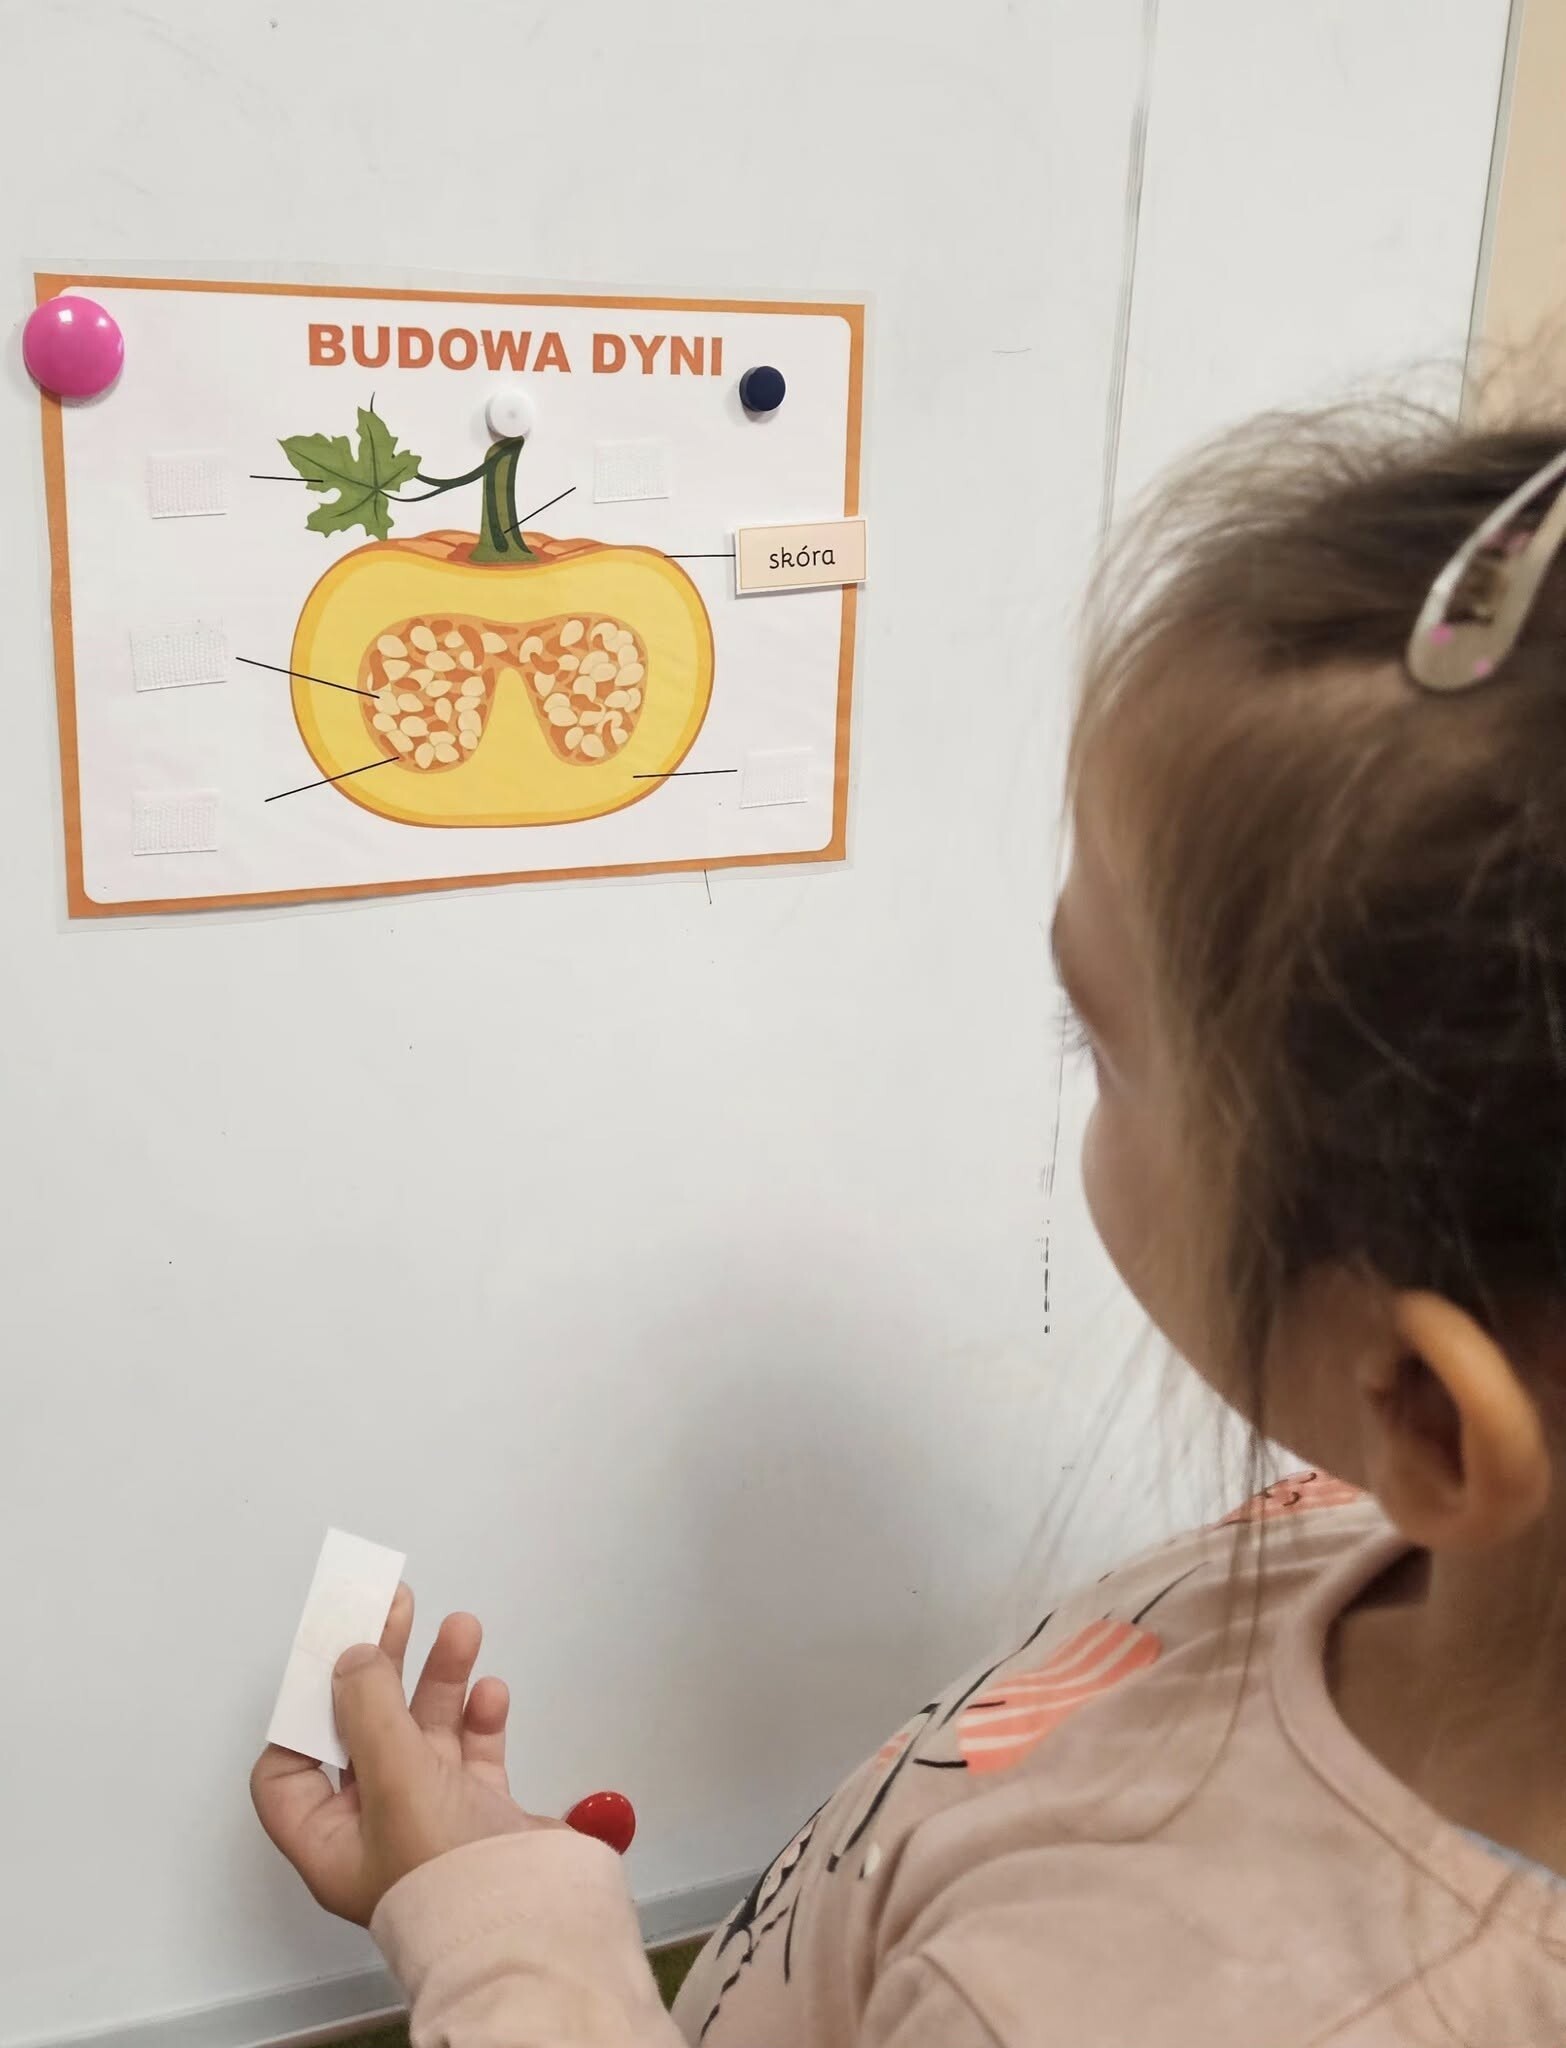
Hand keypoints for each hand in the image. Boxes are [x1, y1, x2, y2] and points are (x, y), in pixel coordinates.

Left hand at [251, 1588, 560, 1924]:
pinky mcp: (482, 1812)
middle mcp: (376, 1829)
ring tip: (461, 1629)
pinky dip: (480, 1716)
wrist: (533, 1921)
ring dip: (441, 1676)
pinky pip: (473, 1749)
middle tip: (395, 1607)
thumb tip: (352, 1658)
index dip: (303, 1710)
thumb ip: (369, 1709)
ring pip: (425, 1730)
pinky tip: (490, 1693)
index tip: (329, 1654)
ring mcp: (432, 1819)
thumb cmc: (450, 1876)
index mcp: (332, 1840)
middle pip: (363, 1731)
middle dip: (382, 1667)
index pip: (289, 1769)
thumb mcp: (394, 1779)